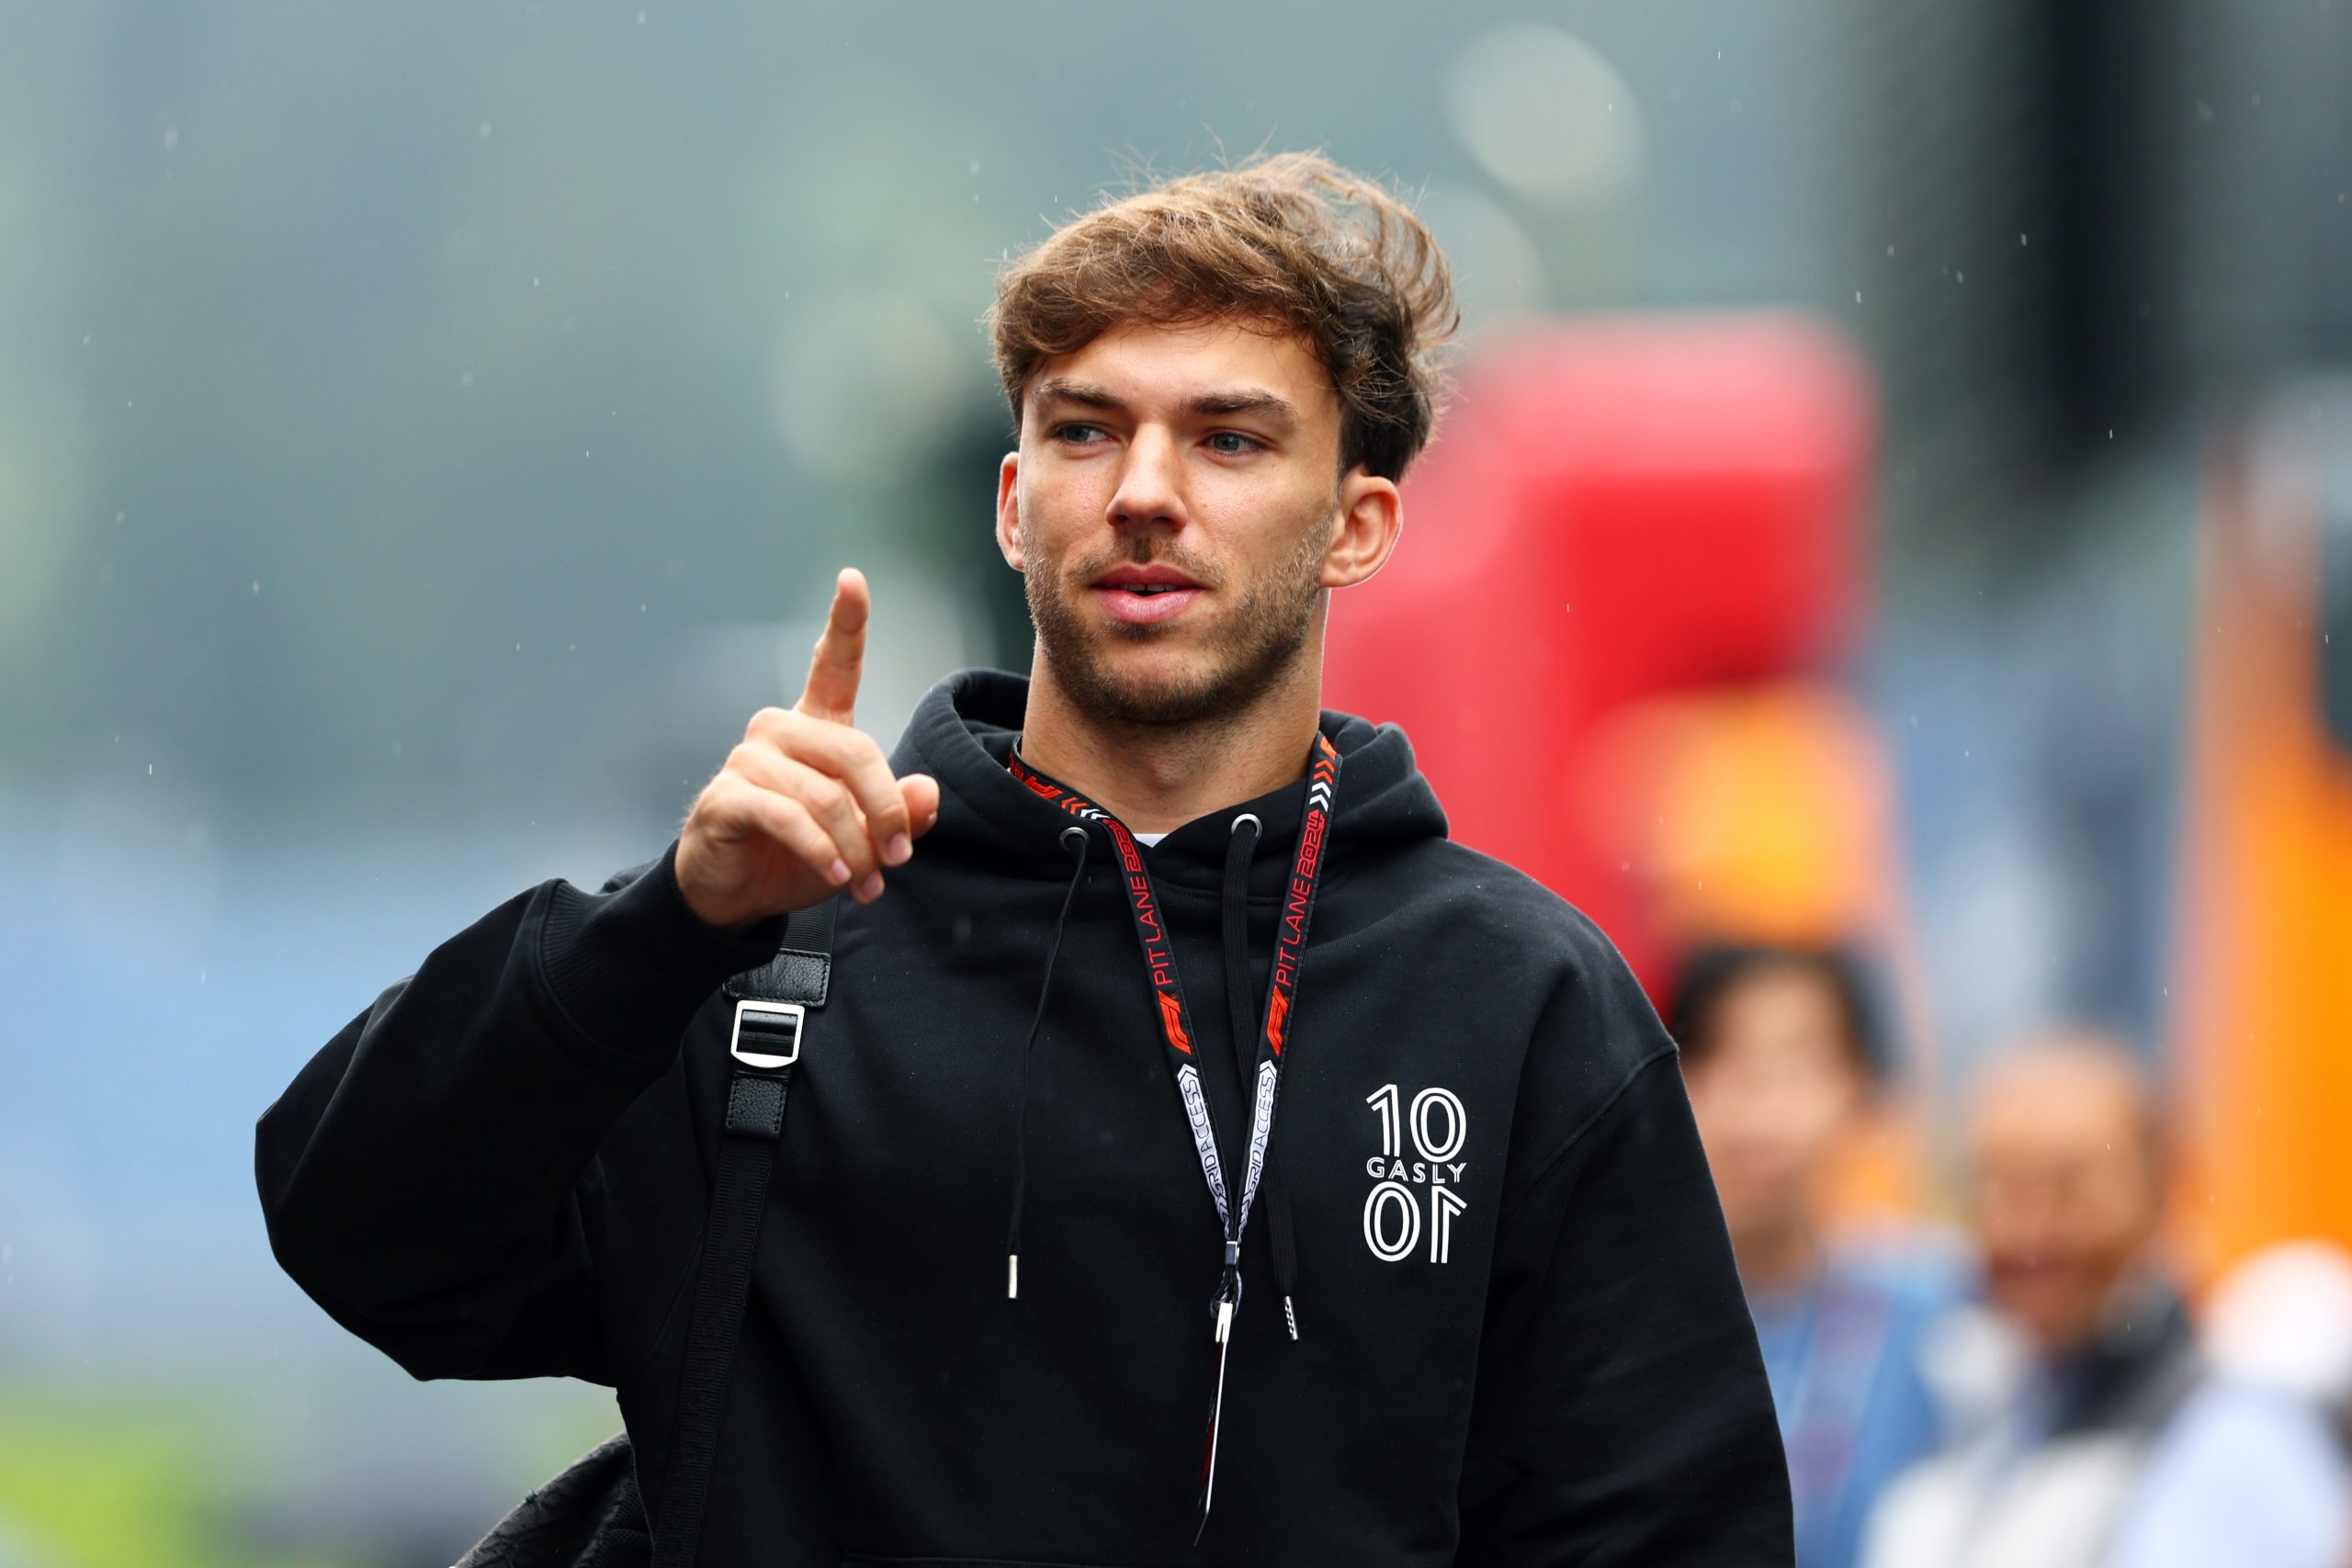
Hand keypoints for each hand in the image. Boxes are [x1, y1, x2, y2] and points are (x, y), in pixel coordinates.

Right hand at [676, 568, 941, 930]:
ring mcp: (748, 759)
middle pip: (855, 751)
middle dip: (886, 810)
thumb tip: (926, 793)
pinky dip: (819, 850)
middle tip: (898, 857)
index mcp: (816, 727)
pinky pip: (787, 816)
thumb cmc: (799, 854)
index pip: (832, 665)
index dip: (845, 622)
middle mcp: (780, 730)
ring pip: (825, 794)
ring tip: (865, 883)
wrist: (736, 893)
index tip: (852, 579)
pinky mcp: (727, 796)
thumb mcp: (864, 839)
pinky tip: (834, 874)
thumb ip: (899, 814)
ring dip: (855, 846)